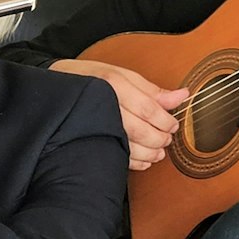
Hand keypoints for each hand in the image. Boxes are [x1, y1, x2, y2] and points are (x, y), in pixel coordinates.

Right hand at [50, 59, 189, 170]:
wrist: (55, 88)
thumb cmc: (91, 79)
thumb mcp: (122, 76)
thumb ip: (152, 90)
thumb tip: (183, 96)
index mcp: (114, 84)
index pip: (149, 109)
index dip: (166, 121)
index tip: (173, 125)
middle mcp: (105, 105)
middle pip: (141, 130)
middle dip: (159, 139)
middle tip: (166, 140)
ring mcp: (95, 125)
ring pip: (129, 146)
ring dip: (149, 153)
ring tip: (157, 153)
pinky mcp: (89, 141)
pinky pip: (116, 157)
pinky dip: (134, 162)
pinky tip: (142, 161)